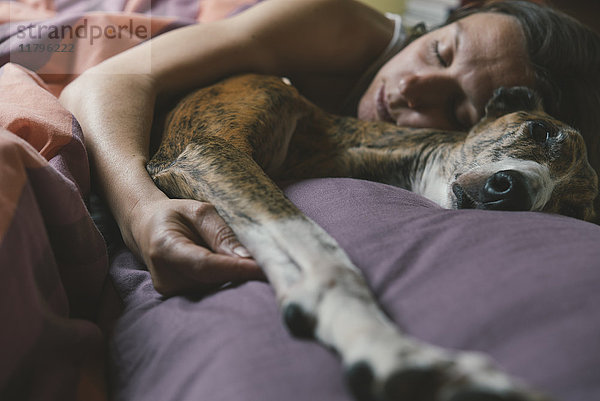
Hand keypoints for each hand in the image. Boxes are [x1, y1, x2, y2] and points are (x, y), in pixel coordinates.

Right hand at [129, 198, 264, 295]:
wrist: (146, 228)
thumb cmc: (175, 215)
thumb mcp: (198, 211)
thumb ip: (221, 232)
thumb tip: (245, 256)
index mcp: (165, 248)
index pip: (206, 265)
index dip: (237, 269)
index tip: (264, 268)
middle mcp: (165, 277)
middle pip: (214, 280)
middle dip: (245, 274)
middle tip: (277, 266)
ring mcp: (172, 291)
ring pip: (216, 287)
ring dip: (238, 277)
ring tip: (257, 262)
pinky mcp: (180, 297)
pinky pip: (212, 290)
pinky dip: (229, 280)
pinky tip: (239, 269)